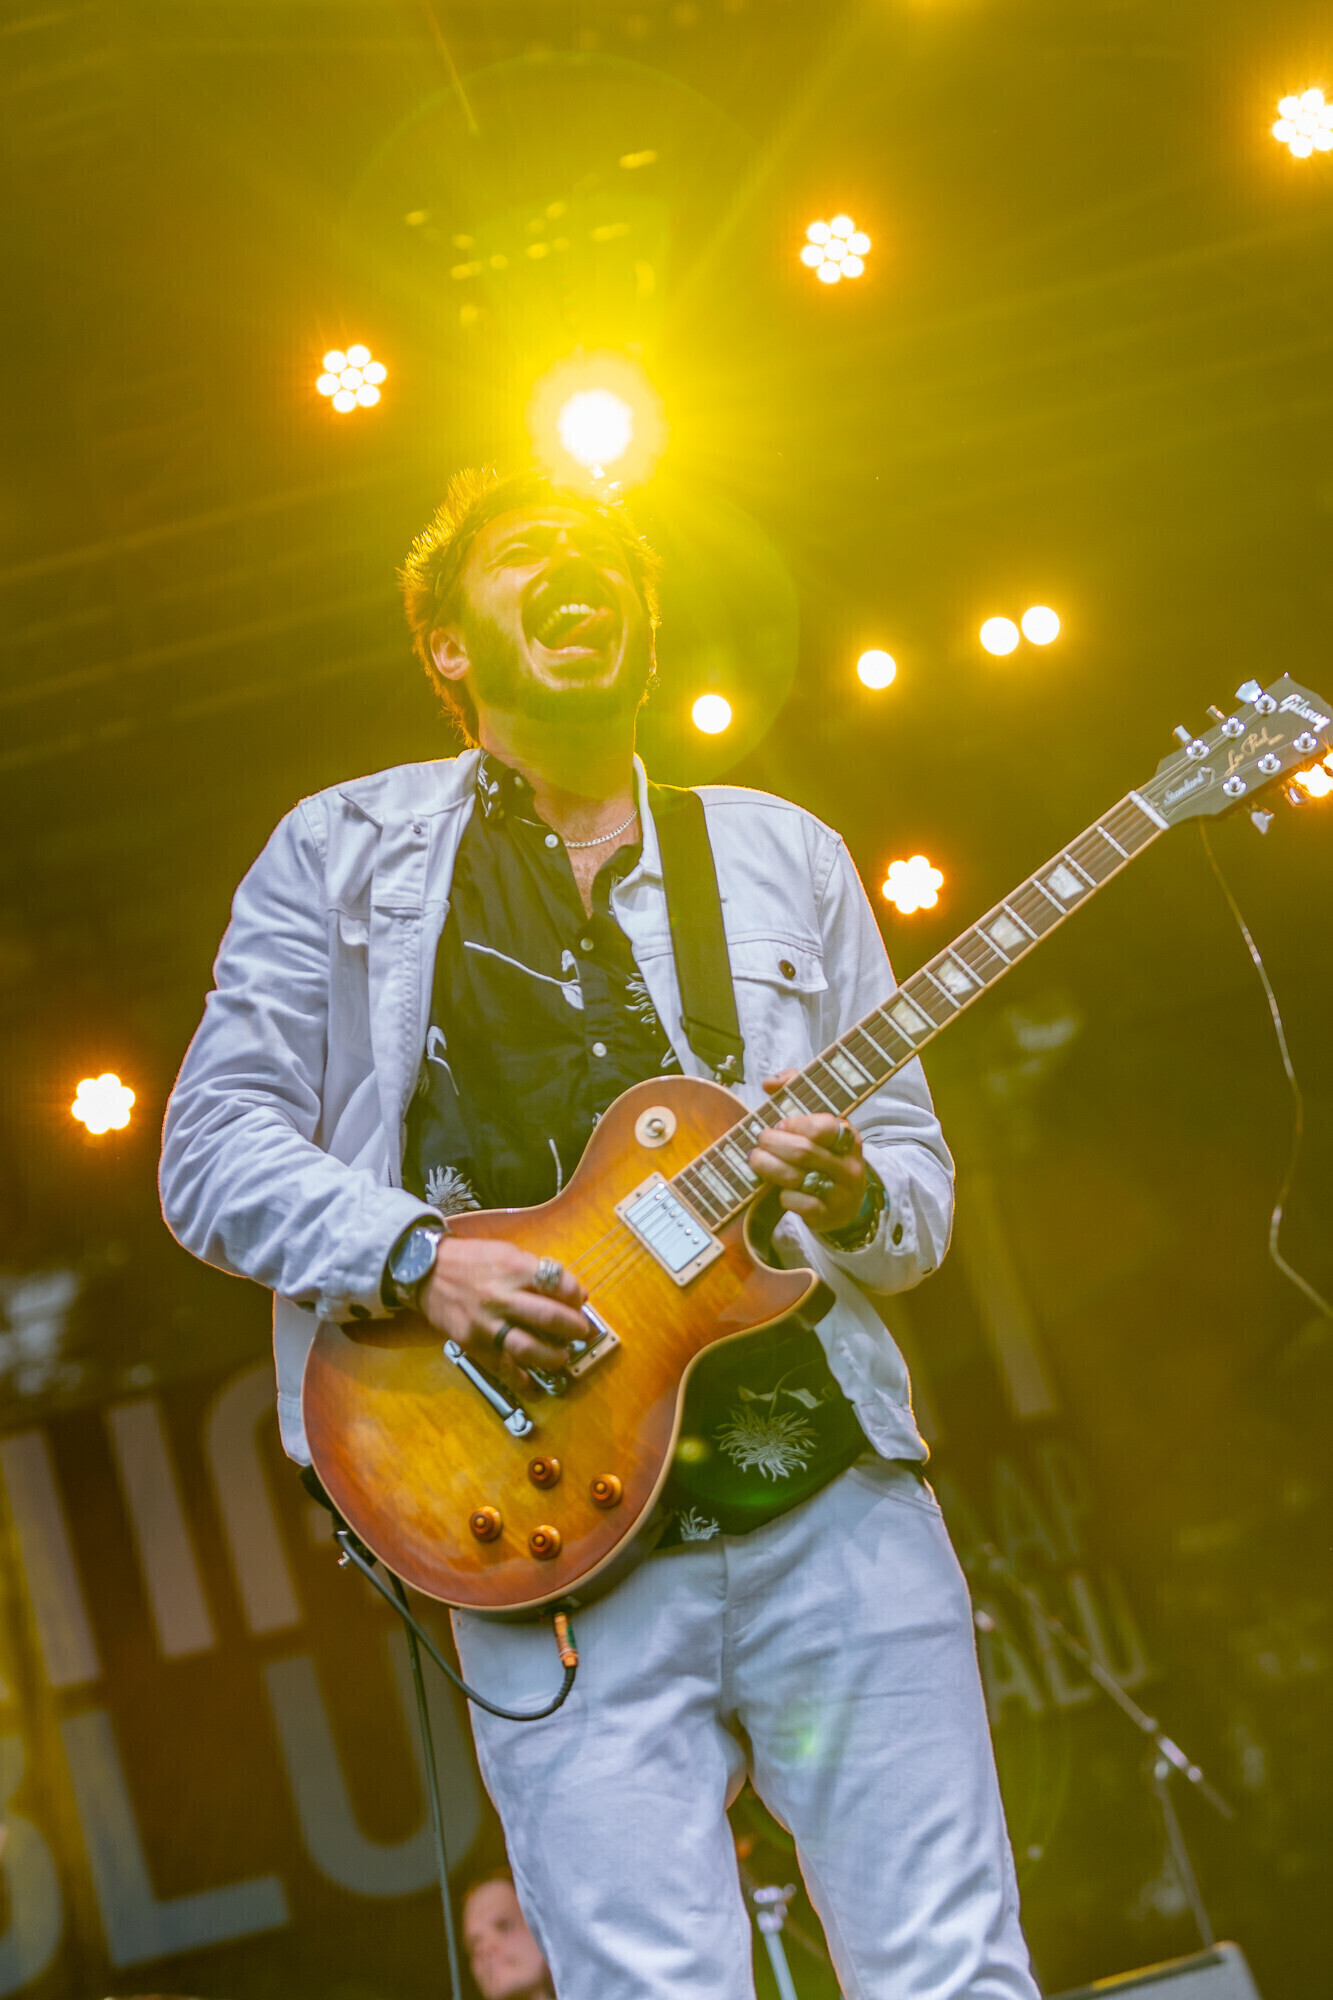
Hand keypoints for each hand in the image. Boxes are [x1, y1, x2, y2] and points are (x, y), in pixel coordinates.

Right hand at [414, 1237, 587, 1376]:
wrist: (426, 1271)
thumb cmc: (472, 1260)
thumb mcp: (507, 1253)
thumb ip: (538, 1273)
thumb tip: (574, 1294)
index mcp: (514, 1268)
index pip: (558, 1284)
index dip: (575, 1296)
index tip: (579, 1302)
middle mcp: (501, 1296)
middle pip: (549, 1317)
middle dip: (574, 1328)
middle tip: (580, 1332)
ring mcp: (486, 1323)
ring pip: (529, 1348)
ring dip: (553, 1357)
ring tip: (561, 1356)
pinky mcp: (472, 1344)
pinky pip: (502, 1368)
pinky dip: (521, 1379)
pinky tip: (532, 1381)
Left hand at [747, 1070, 867, 1236]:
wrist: (848, 1204)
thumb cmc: (825, 1154)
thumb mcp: (819, 1124)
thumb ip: (796, 1091)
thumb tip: (770, 1082)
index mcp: (848, 1138)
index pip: (824, 1127)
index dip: (796, 1124)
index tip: (778, 1125)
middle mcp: (848, 1165)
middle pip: (805, 1152)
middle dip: (773, 1145)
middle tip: (759, 1141)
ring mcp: (839, 1193)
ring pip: (798, 1178)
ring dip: (769, 1167)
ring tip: (755, 1159)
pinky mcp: (827, 1215)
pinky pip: (798, 1203)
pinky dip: (783, 1195)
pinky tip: (777, 1188)